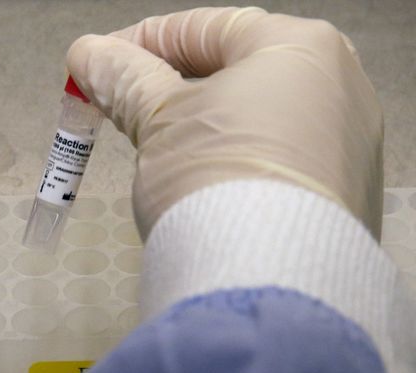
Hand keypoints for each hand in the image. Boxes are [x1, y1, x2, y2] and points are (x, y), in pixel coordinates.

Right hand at [66, 7, 382, 239]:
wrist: (269, 280)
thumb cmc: (214, 175)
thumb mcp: (159, 121)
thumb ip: (124, 80)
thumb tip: (86, 52)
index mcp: (301, 47)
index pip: (207, 28)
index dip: (143, 41)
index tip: (99, 61)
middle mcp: (340, 87)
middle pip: (239, 72)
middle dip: (175, 88)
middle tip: (125, 107)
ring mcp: (350, 147)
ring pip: (261, 122)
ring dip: (205, 130)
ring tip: (161, 154)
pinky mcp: (346, 200)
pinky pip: (280, 164)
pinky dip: (238, 165)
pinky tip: (207, 190)